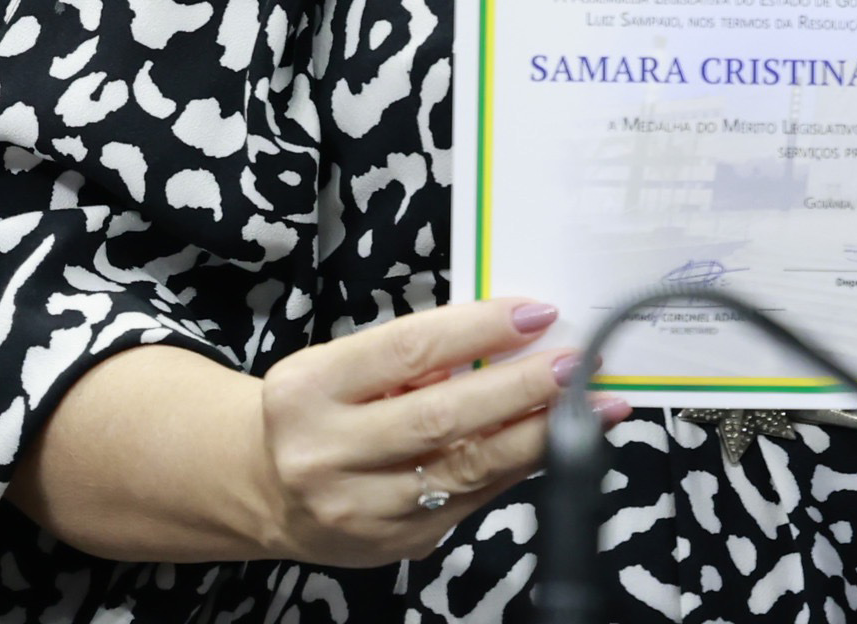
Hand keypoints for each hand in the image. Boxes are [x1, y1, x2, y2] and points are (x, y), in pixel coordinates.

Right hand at [244, 298, 614, 563]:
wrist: (264, 488)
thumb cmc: (319, 408)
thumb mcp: (342, 365)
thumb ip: (414, 354)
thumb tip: (513, 333)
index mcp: (308, 390)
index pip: (407, 350)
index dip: (478, 330)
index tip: (537, 313)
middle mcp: (326, 455)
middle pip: (442, 416)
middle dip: (521, 387)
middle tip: (577, 362)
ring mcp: (360, 509)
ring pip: (466, 468)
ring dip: (540, 434)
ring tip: (593, 407)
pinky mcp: (395, 544)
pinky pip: (472, 499)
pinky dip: (520, 467)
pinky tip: (556, 442)